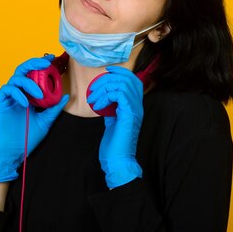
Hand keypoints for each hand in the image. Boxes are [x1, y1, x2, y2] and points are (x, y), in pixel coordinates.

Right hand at [0, 55, 68, 181]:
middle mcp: (18, 94)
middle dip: (34, 64)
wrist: (9, 154)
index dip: (41, 66)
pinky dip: (17, 92)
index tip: (52, 60)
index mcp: (28, 96)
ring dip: (29, 82)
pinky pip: (7, 89)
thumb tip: (66, 96)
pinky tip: (25, 103)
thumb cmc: (25, 139)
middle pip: (23, 71)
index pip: (34, 76)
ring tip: (38, 94)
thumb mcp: (44, 122)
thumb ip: (53, 109)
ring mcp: (8, 98)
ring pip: (16, 78)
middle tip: (45, 63)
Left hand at [87, 66, 143, 188]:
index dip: (120, 71)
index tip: (106, 71)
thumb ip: (112, 106)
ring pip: (122, 84)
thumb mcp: (113, 120)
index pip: (133, 79)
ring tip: (93, 99)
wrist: (118, 160)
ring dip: (103, 88)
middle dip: (107, 79)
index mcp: (136, 105)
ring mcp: (136, 108)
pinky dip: (105, 97)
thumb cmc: (115, 143)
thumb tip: (105, 96)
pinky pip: (118, 94)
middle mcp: (139, 104)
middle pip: (127, 78)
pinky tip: (97, 106)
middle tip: (93, 90)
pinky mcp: (129, 113)